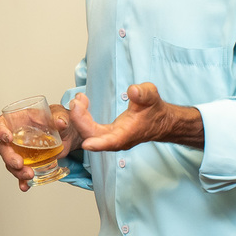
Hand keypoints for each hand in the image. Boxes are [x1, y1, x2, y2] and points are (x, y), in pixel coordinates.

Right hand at [0, 97, 80, 191]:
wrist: (68, 134)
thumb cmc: (58, 119)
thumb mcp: (60, 115)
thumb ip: (60, 117)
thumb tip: (60, 122)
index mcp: (18, 120)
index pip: (1, 124)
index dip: (0, 131)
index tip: (7, 138)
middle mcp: (16, 136)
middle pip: (4, 147)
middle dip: (9, 157)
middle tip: (19, 163)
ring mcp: (21, 151)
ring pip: (11, 162)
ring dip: (17, 171)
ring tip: (29, 175)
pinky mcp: (29, 163)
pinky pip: (21, 172)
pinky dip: (23, 180)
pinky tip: (26, 185)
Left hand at [70, 83, 203, 151]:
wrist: (160, 121)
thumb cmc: (155, 110)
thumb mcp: (152, 97)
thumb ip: (143, 94)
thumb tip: (133, 90)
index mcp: (128, 134)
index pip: (112, 141)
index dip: (99, 143)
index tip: (86, 144)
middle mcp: (118, 140)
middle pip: (94, 136)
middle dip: (80, 121)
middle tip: (76, 102)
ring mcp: (111, 138)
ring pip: (89, 133)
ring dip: (79, 118)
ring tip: (78, 99)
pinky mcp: (107, 134)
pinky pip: (90, 129)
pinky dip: (82, 117)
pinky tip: (81, 103)